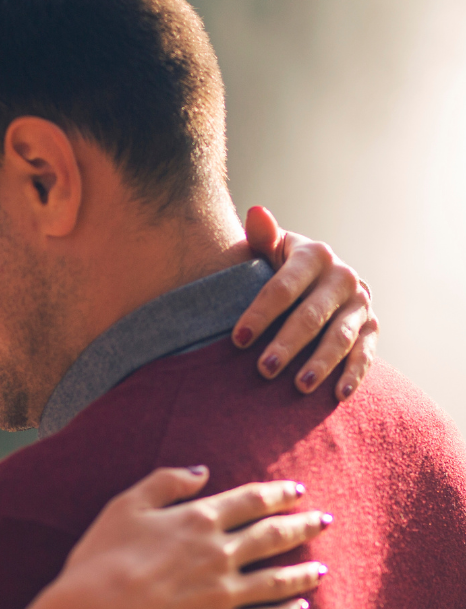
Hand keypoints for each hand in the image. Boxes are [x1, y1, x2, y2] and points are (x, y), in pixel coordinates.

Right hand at [21, 466, 328, 608]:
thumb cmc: (101, 558)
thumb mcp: (125, 505)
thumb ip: (166, 482)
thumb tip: (202, 472)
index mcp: (199, 520)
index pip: (251, 501)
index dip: (278, 494)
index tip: (298, 491)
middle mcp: (220, 554)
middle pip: (273, 536)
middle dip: (302, 526)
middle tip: (325, 520)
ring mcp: (224, 595)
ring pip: (277, 580)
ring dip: (304, 572)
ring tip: (323, 568)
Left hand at [234, 206, 376, 401]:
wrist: (315, 276)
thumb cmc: (279, 265)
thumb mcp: (270, 248)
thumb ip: (263, 236)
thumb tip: (256, 214)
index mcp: (314, 255)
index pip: (283, 288)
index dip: (259, 314)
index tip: (237, 340)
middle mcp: (342, 278)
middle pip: (311, 316)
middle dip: (287, 344)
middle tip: (263, 369)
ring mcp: (360, 303)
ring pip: (339, 337)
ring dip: (320, 363)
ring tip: (299, 386)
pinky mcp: (371, 327)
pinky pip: (365, 353)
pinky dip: (354, 374)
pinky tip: (338, 395)